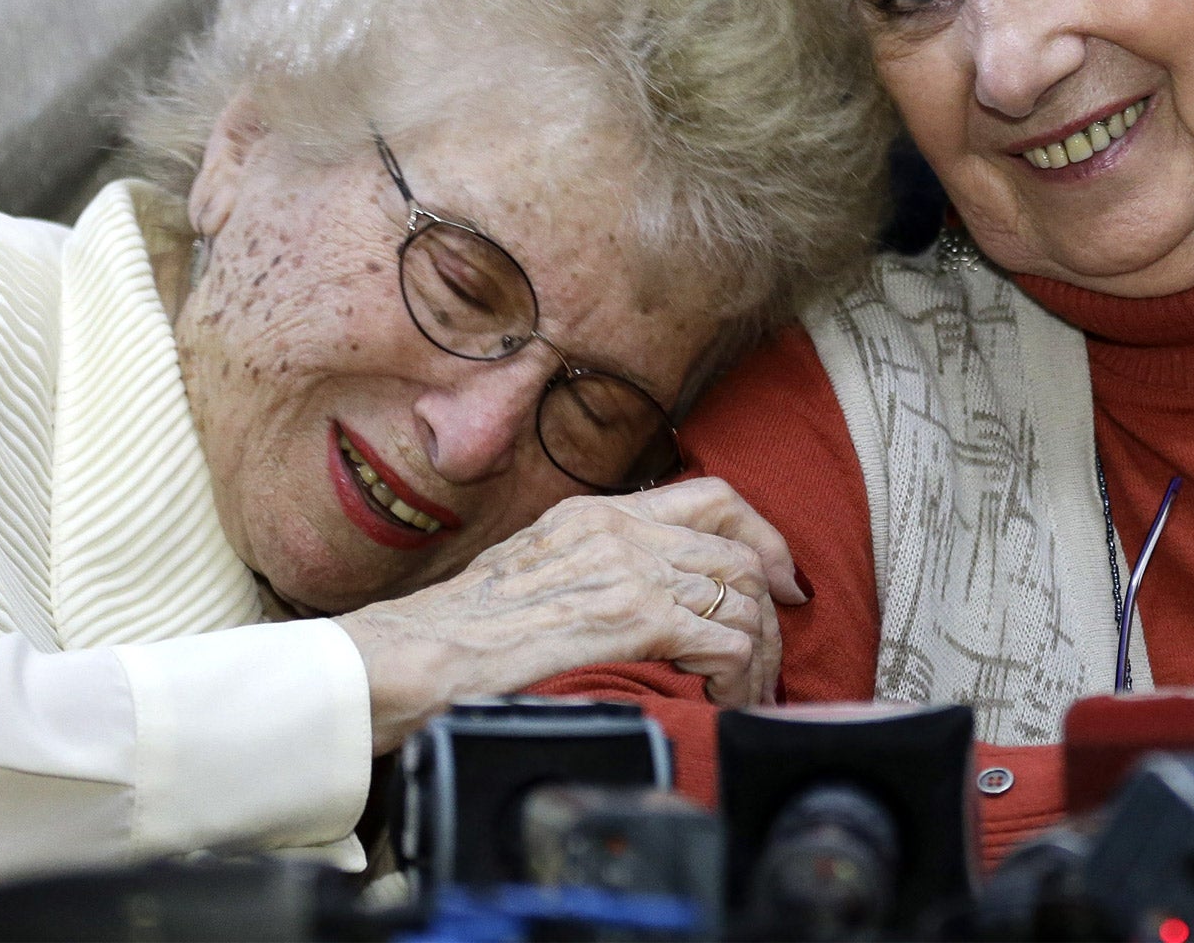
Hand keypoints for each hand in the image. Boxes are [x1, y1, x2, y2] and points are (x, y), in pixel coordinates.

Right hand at [340, 478, 805, 754]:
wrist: (413, 656)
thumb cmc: (457, 632)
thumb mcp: (531, 569)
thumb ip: (589, 564)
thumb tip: (641, 589)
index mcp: (594, 513)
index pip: (712, 496)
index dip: (762, 535)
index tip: (779, 578)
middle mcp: (619, 529)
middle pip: (739, 552)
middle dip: (769, 608)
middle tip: (769, 654)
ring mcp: (629, 570)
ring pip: (742, 598)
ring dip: (755, 652)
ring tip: (741, 690)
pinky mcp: (632, 618)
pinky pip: (725, 639)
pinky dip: (737, 675)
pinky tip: (718, 698)